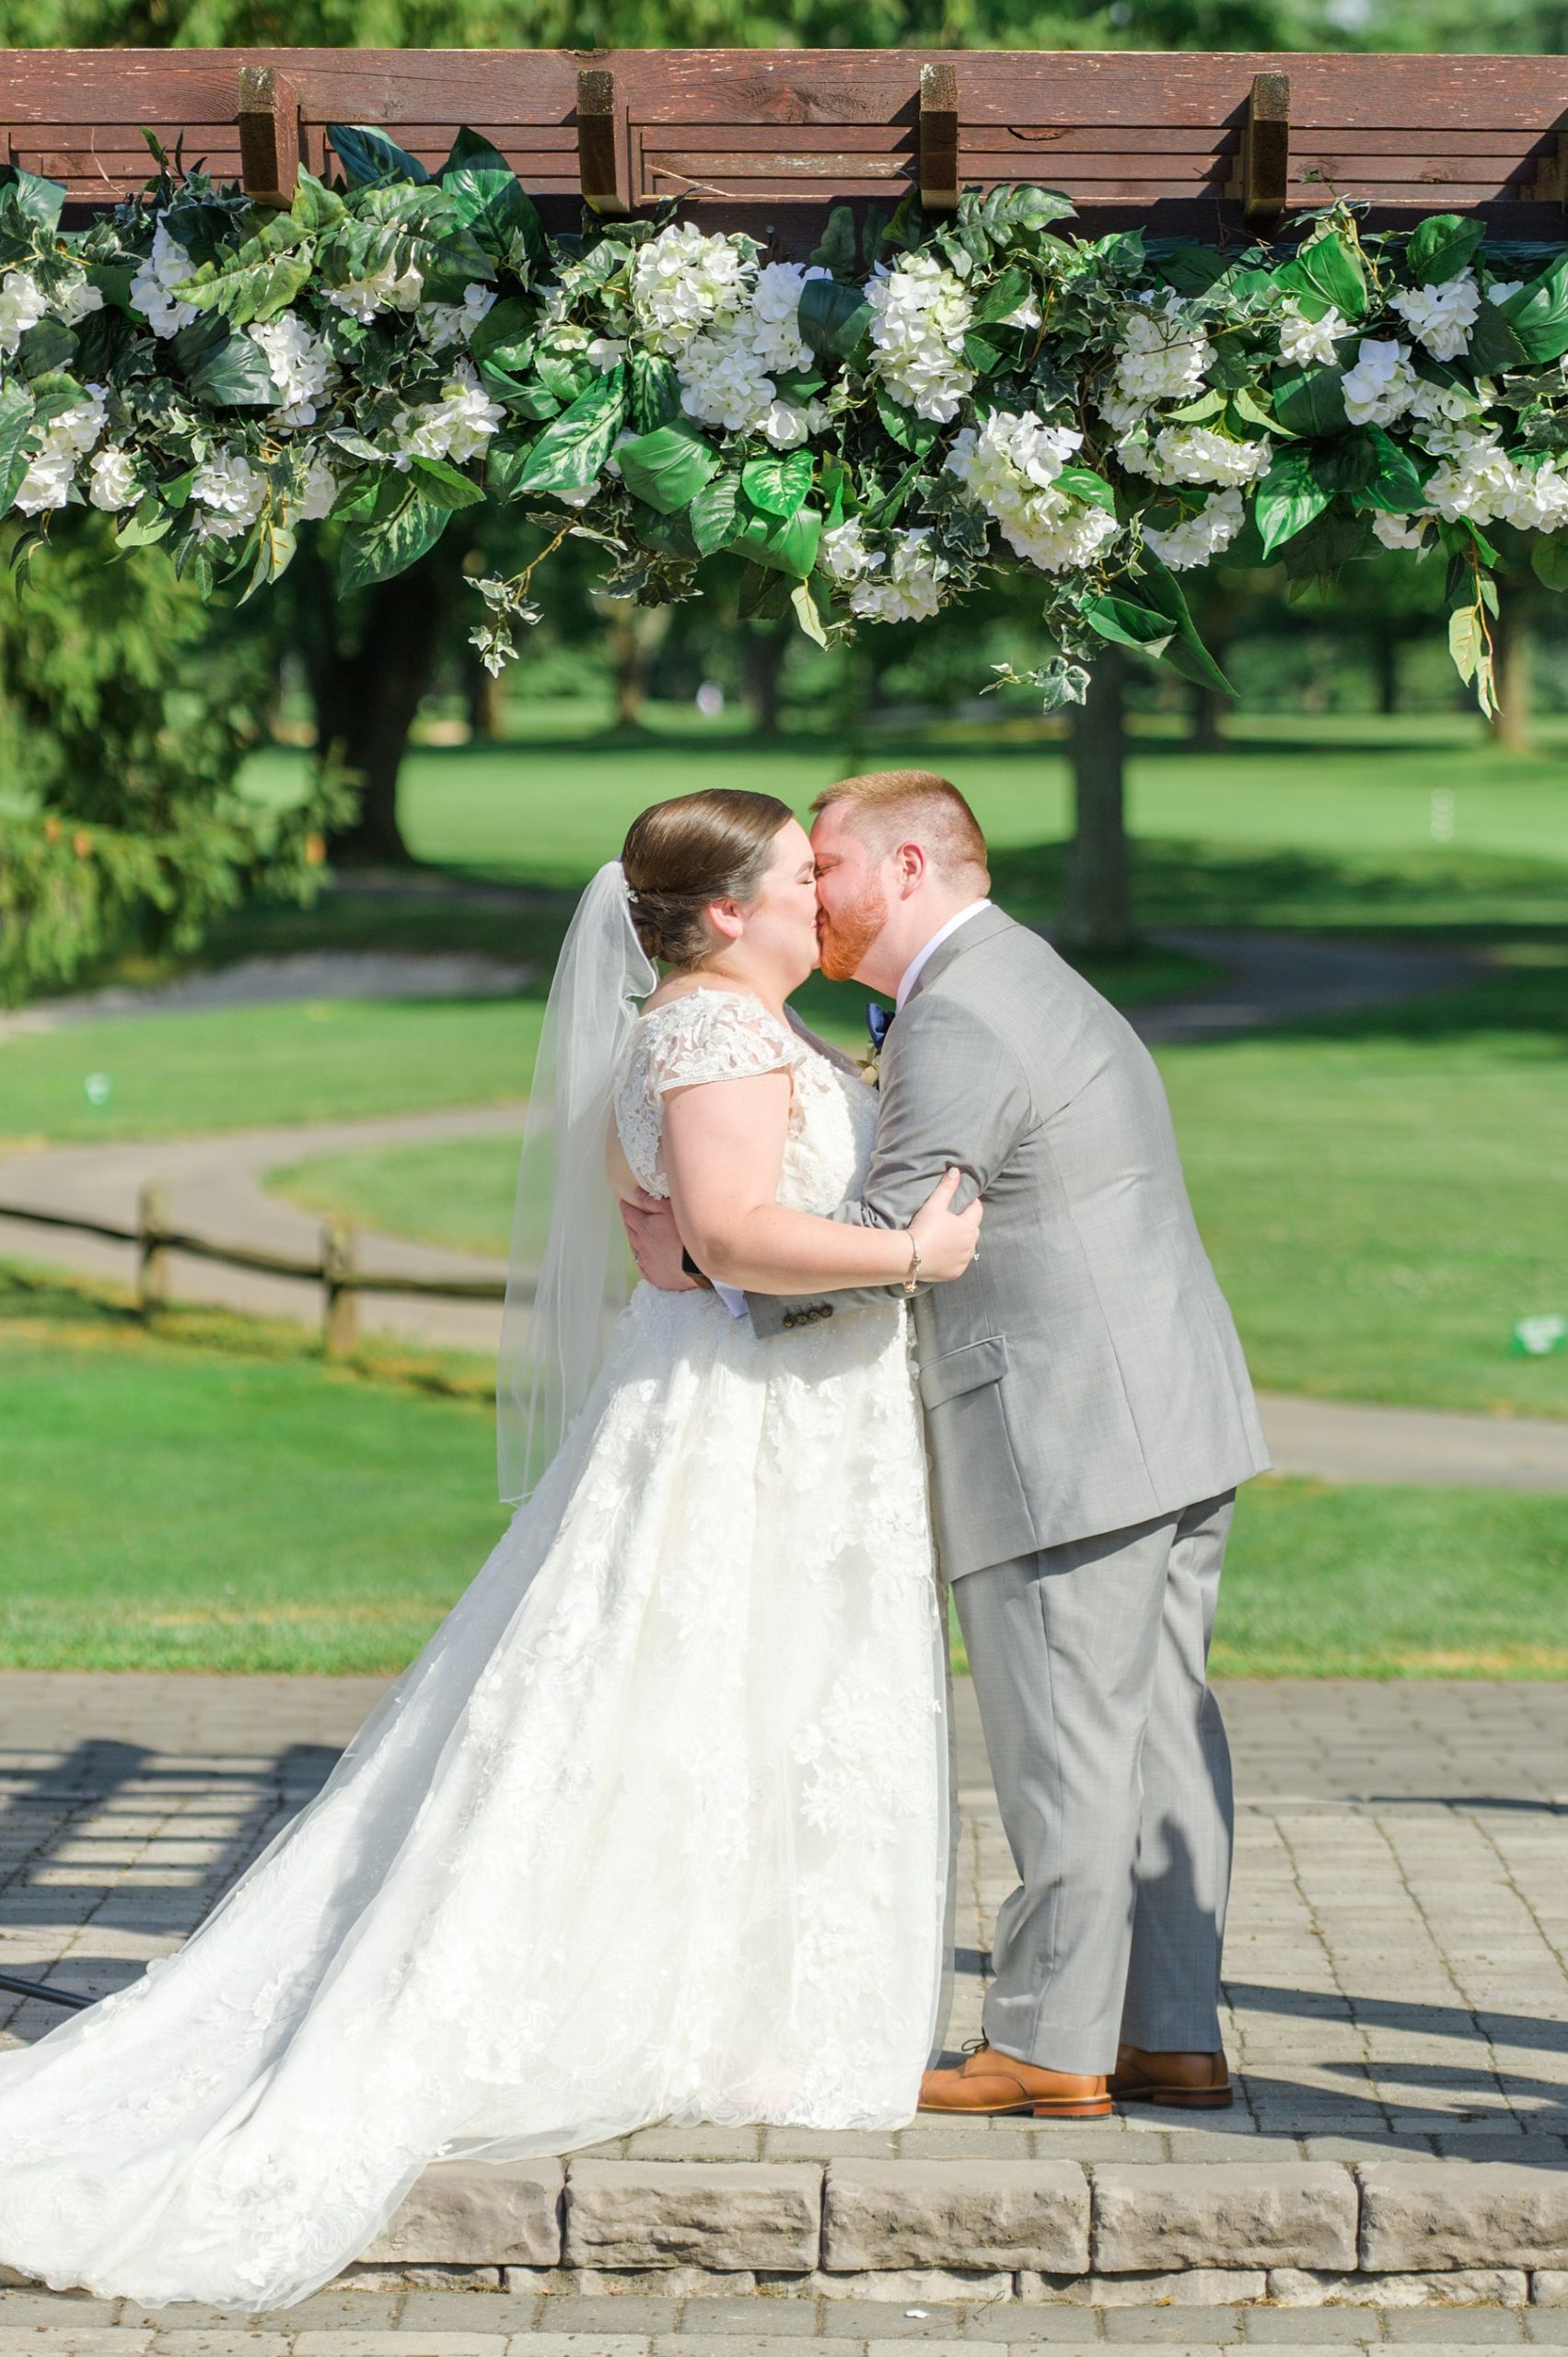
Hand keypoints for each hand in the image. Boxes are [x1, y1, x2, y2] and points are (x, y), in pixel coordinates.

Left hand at [620, 1188, 702, 1291]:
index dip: (625, 1207)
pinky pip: (643, 1268)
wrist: (699, 1265)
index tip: (624, 1203)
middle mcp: (641, 1246)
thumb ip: (652, 1201)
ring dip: (635, 1241)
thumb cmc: (688, 1235)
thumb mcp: (672, 1210)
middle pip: (630, 1231)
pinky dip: (642, 1260)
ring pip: (635, 1249)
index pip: (628, 1214)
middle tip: (631, 1217)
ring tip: (639, 1236)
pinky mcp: (655, 1277)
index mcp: (644, 1228)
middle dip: (629, 1222)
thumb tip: (637, 1193)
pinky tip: (646, 1258)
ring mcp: (647, 1263)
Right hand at [907, 1167, 983, 1283]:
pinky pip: (959, 1263)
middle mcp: (971, 1245)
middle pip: (973, 1229)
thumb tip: (956, 1170)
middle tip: (953, 1219)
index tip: (964, 1200)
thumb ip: (947, 1187)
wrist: (909, 1257)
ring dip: (962, 1242)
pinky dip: (954, 1257)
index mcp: (968, 1226)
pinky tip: (944, 1253)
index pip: (977, 1210)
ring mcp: (963, 1261)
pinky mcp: (955, 1273)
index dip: (971, 1203)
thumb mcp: (934, 1205)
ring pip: (968, 1248)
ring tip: (948, 1237)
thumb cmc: (923, 1228)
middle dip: (967, 1223)